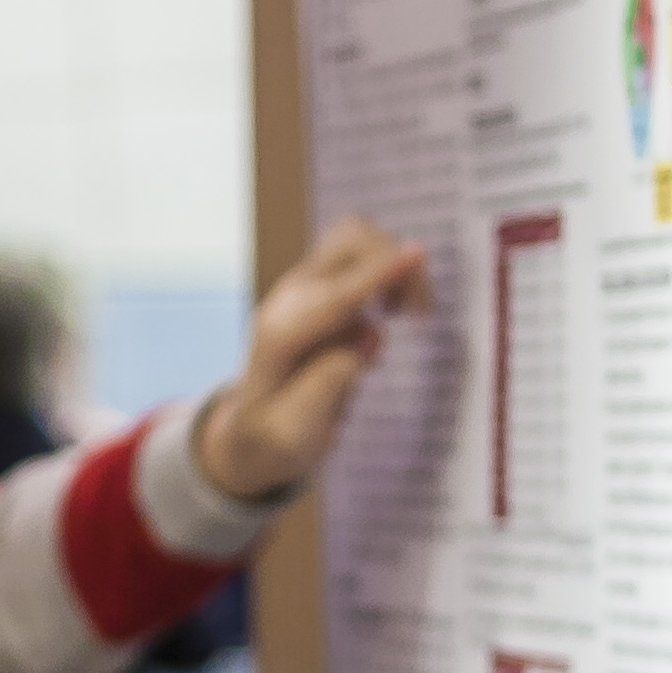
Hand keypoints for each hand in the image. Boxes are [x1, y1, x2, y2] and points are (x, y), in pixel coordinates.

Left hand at [186, 216, 433, 501]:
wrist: (252, 427)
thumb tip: (366, 339)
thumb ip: (328, 386)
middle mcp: (288, 299)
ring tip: (406, 311)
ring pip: (357, 238)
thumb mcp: (295, 432)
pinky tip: (390, 310)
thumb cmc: (276, 434)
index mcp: (278, 336)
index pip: (336, 296)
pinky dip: (386, 269)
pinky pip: (359, 253)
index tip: (416, 255)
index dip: (378, 275)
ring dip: (393, 262)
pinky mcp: (316, 284)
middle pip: (350, 244)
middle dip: (396, 267)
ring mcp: (301, 286)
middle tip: (420, 315)